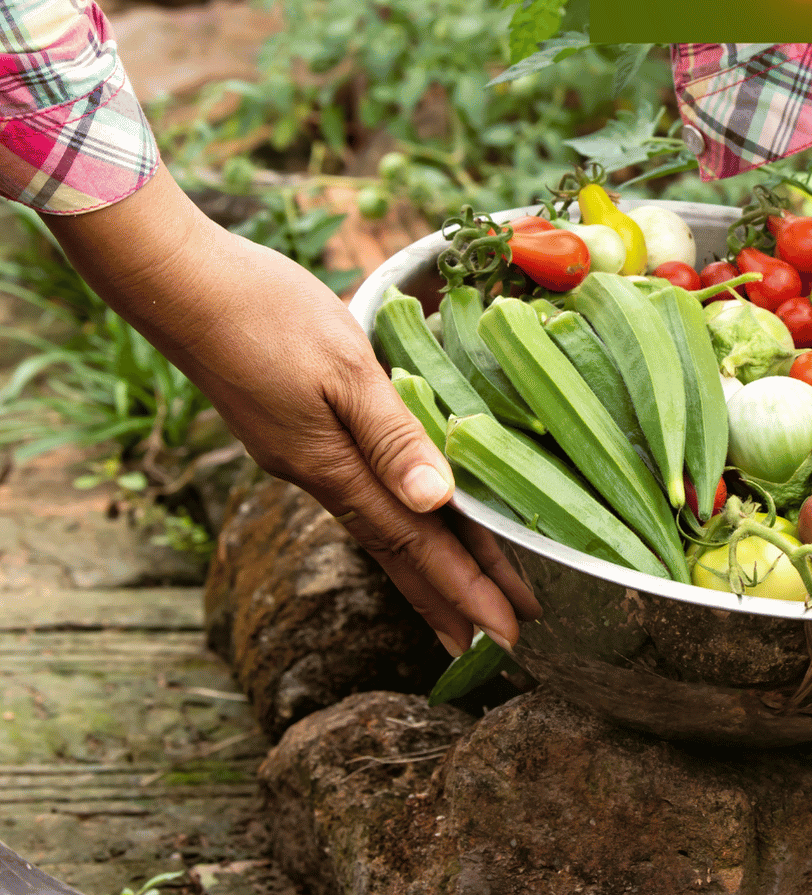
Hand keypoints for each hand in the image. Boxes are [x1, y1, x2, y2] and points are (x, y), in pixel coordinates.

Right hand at [44, 171, 531, 652]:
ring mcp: (306, 455)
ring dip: (430, 569)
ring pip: (385, 527)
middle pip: (401, 552)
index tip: (508, 635)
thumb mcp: (344, 367)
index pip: (416, 546)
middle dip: (454, 599)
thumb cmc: (267, 314)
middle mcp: (321, 474)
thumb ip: (392, 434)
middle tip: (504, 645)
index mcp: (335, 466)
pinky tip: (415, 524)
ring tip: (469, 606)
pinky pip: (367, 495)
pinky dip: (401, 523)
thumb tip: (437, 502)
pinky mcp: (297, 433)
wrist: (183, 285)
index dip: (465, 591)